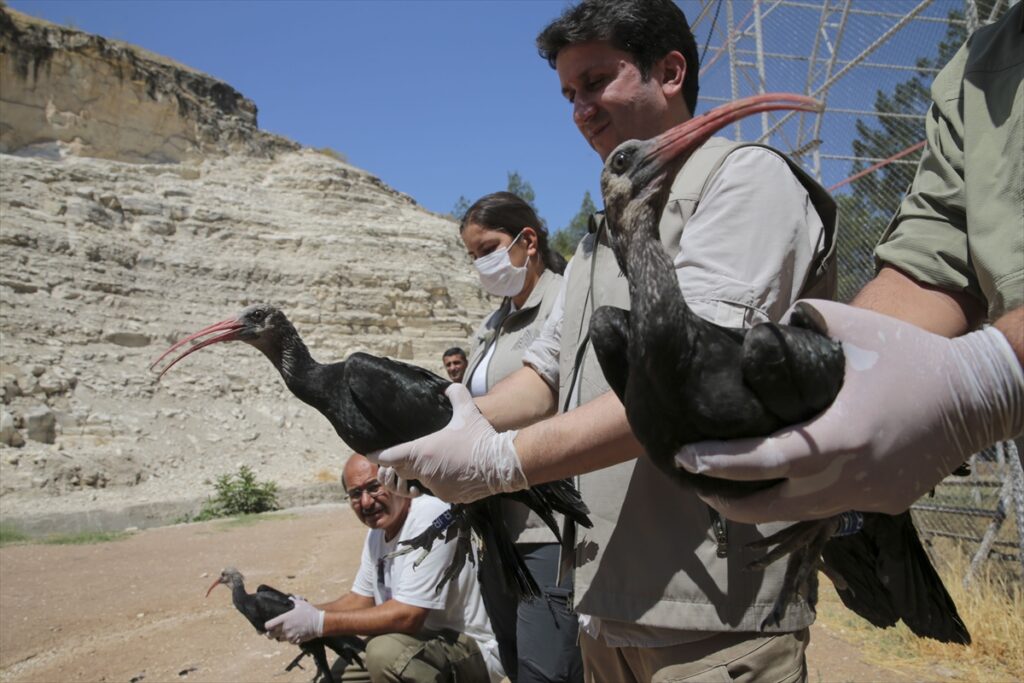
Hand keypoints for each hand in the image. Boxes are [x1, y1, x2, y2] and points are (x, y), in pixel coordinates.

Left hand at [264, 597, 323, 643]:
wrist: (319, 623)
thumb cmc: (309, 612)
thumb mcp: (300, 603)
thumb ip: (292, 601)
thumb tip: (289, 597)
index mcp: (284, 619)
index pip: (268, 626)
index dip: (267, 625)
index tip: (268, 624)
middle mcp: (285, 629)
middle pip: (270, 635)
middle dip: (270, 633)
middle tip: (273, 630)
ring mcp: (290, 636)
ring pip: (279, 639)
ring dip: (281, 636)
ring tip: (286, 631)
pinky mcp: (295, 641)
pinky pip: (289, 642)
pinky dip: (290, 639)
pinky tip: (294, 633)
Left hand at [369, 384, 527, 502]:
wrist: (502, 465)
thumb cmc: (481, 437)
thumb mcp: (467, 411)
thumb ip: (455, 395)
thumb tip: (447, 387)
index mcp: (423, 452)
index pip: (389, 457)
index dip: (377, 455)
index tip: (369, 453)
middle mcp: (424, 473)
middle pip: (401, 470)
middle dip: (400, 464)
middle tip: (401, 456)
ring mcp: (435, 488)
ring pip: (418, 481)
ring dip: (420, 474)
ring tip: (431, 463)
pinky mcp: (447, 498)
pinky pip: (434, 490)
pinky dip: (437, 482)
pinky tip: (449, 472)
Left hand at [675, 299, 1023, 521]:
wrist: (978, 399)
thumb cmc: (914, 358)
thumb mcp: (857, 325)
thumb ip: (805, 319)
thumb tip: (763, 322)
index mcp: (840, 437)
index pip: (766, 461)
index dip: (719, 464)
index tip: (682, 458)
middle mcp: (850, 478)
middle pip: (771, 508)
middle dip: (727, 502)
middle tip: (696, 483)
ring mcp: (869, 498)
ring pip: (799, 514)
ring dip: (762, 505)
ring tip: (730, 487)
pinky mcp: (884, 504)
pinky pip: (830, 508)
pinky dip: (801, 500)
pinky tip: (786, 483)